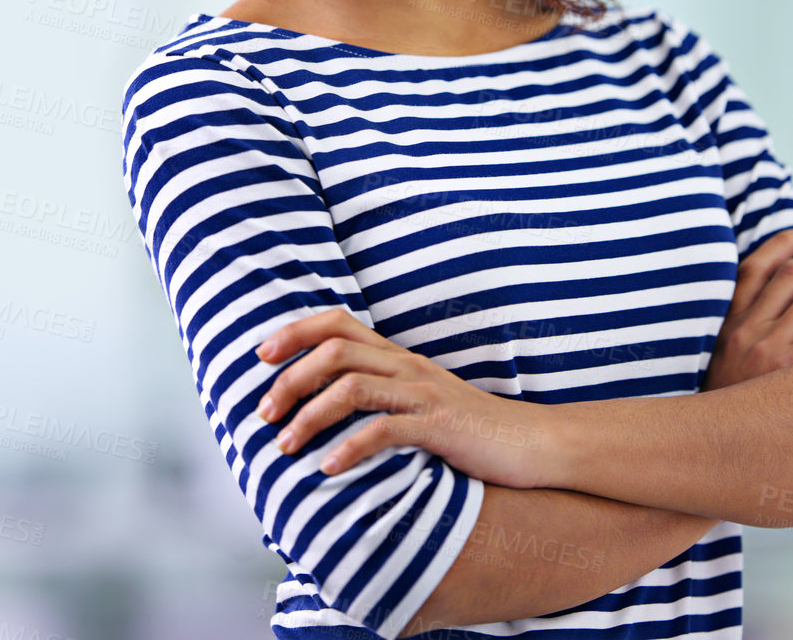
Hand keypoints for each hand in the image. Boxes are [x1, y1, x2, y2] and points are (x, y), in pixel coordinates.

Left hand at [253, 308, 552, 487]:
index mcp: (398, 357)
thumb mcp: (419, 401)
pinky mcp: (440, 425)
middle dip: (289, 379)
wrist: (532, 443)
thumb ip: (380, 395)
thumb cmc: (470, 429)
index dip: (294, 332)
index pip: (337, 324)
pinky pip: (385, 429)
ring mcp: (424, 393)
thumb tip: (326, 407)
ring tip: (286, 445)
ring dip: (309, 415)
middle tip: (264, 414)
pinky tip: (329, 469)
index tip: (260, 357)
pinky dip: (350, 448)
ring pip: (352, 387)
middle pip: (334, 351)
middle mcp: (406, 366)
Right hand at [704, 223, 792, 392]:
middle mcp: (747, 328)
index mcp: (729, 321)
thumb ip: (744, 331)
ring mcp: (769, 349)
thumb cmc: (726, 406)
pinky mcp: (792, 372)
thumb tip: (783, 307)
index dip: (785, 242)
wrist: (713, 449)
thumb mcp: (722, 361)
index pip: (756, 266)